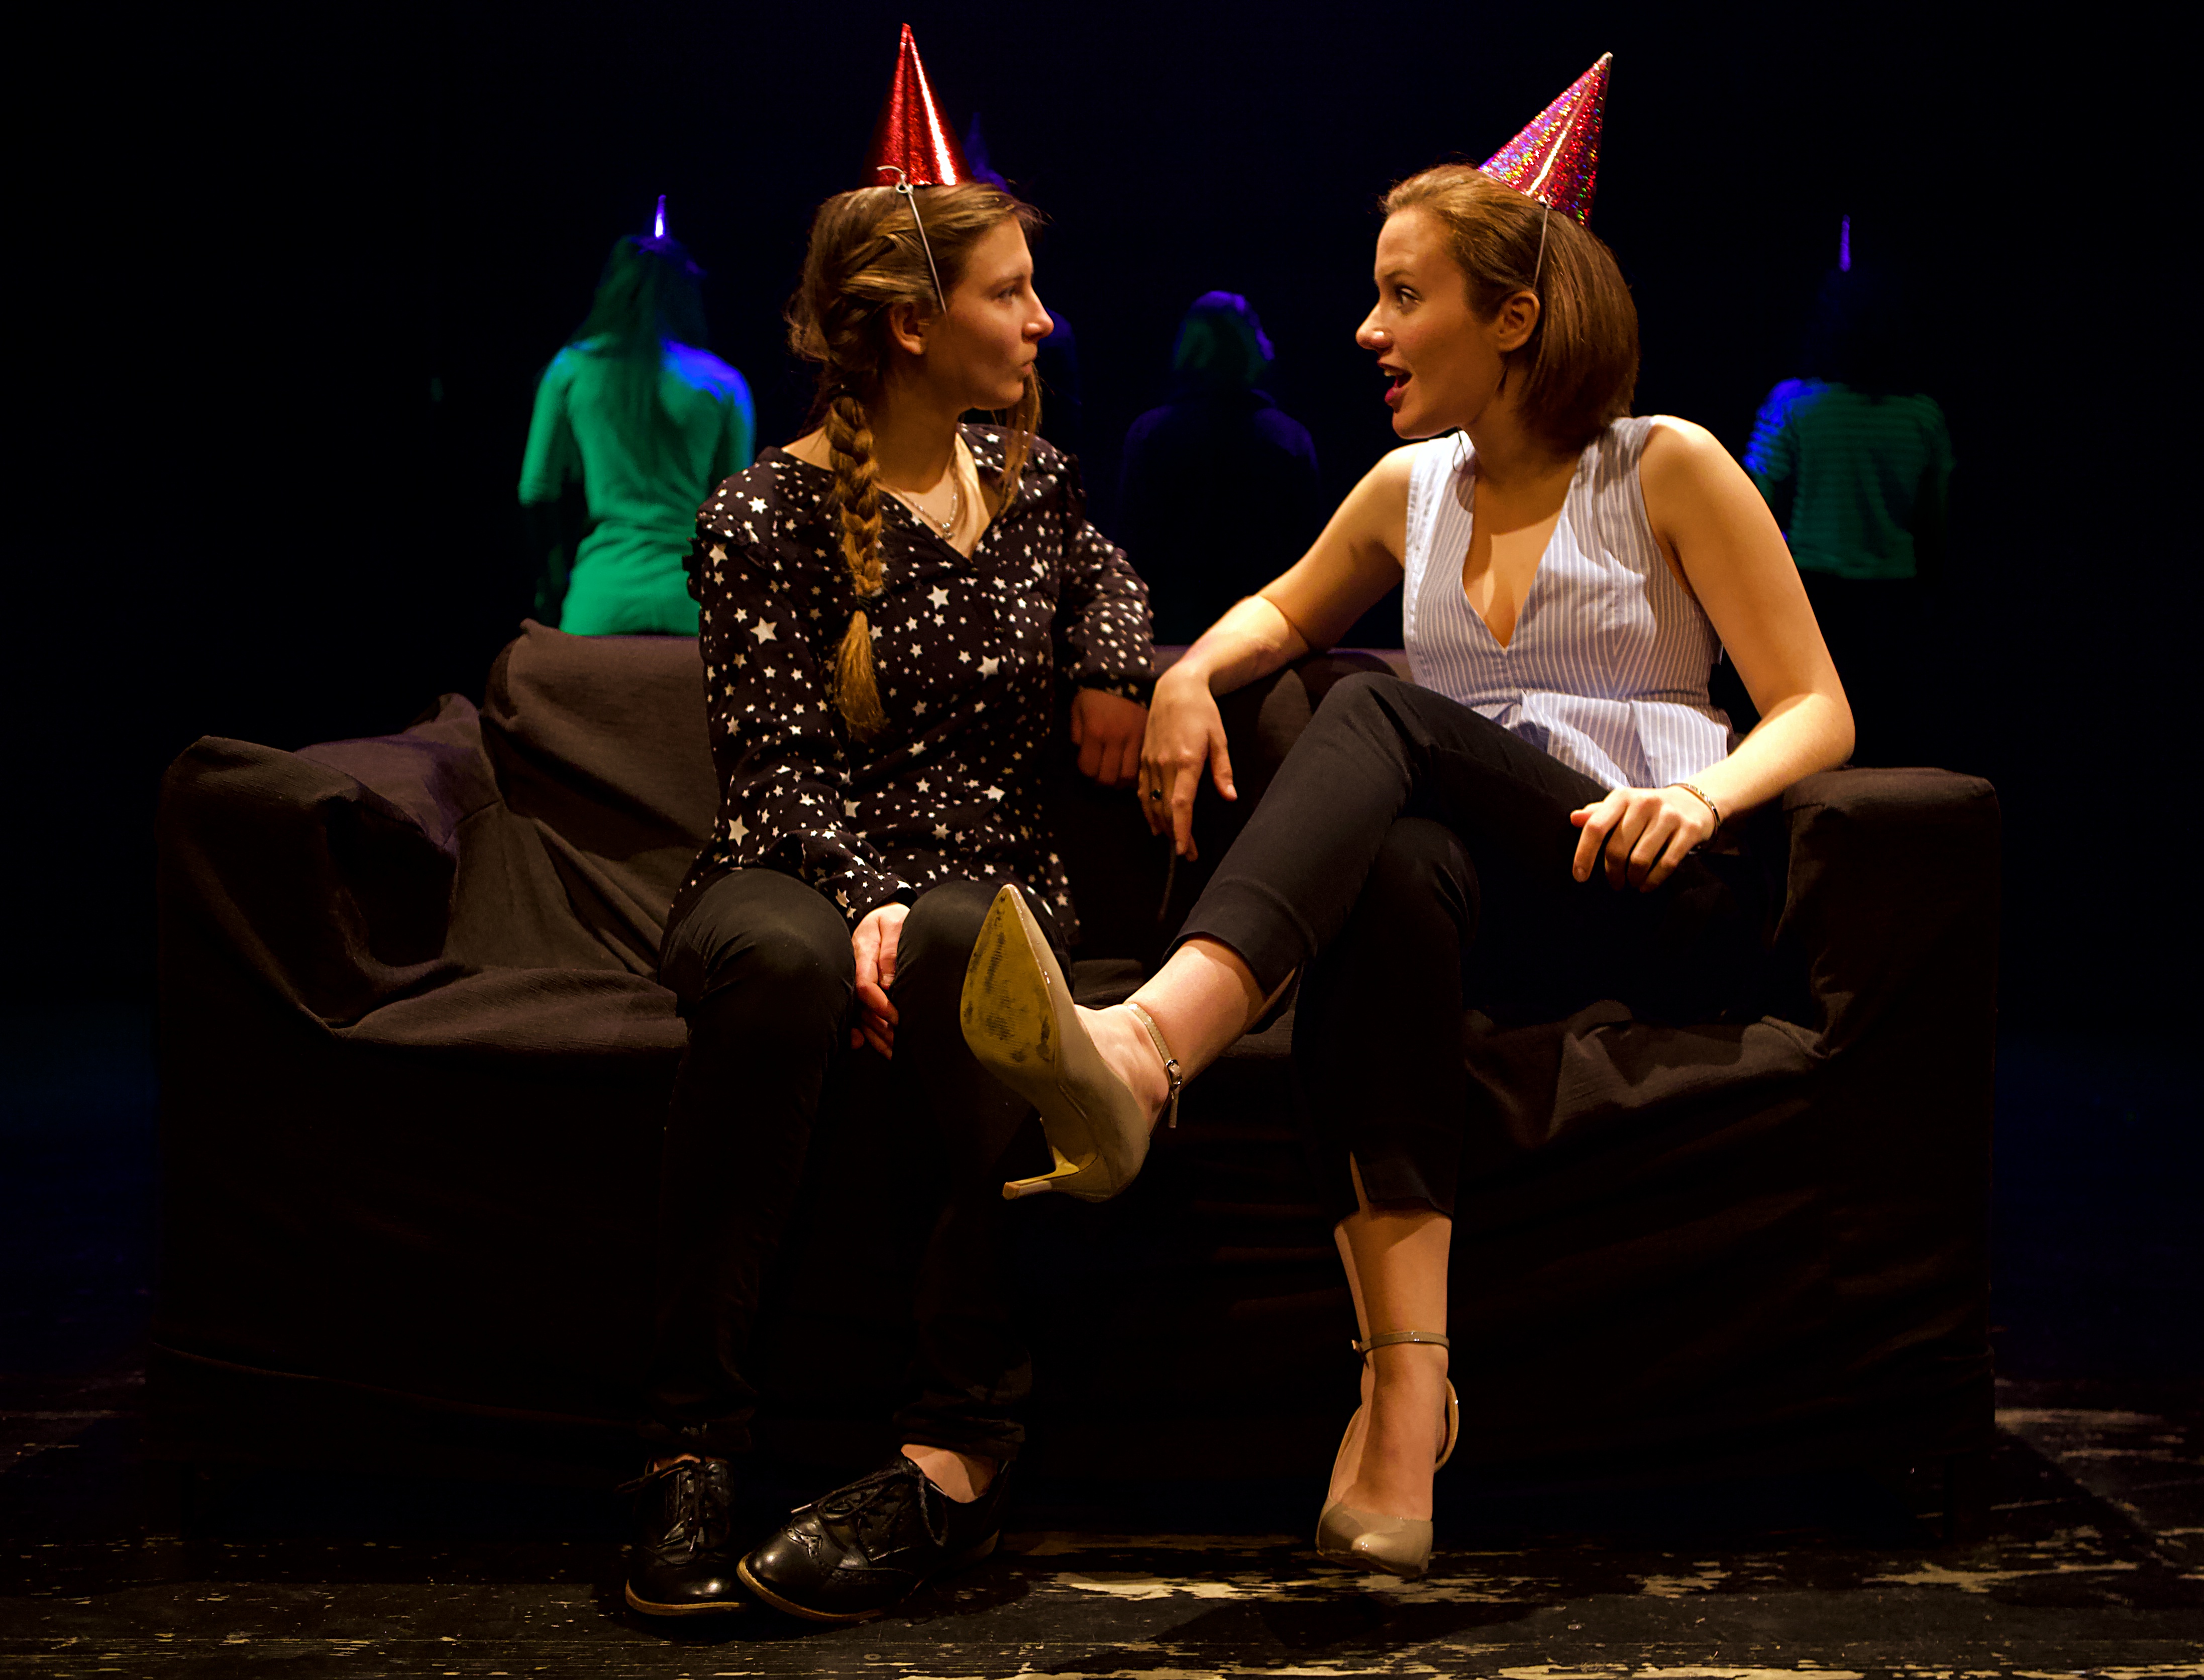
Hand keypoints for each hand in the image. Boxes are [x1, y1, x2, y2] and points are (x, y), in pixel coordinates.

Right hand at [850, 903, 909, 1055]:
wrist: (882, 917)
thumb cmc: (892, 920)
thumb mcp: (894, 924)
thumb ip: (891, 950)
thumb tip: (890, 982)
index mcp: (862, 952)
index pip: (864, 984)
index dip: (880, 1004)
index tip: (897, 1017)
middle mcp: (854, 970)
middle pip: (860, 1005)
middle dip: (879, 1027)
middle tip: (899, 1042)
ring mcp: (852, 980)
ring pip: (858, 1013)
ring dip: (873, 1034)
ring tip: (891, 1051)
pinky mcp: (856, 989)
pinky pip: (853, 1013)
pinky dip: (857, 1031)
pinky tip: (860, 1044)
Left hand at [1070, 687, 1146, 787]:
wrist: (1128, 673)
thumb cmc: (1097, 690)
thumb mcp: (1078, 706)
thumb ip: (1076, 731)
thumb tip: (1082, 751)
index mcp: (1096, 731)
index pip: (1089, 769)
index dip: (1086, 772)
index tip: (1087, 766)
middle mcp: (1117, 739)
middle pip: (1108, 778)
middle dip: (1102, 781)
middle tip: (1101, 775)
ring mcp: (1137, 739)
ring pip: (1129, 777)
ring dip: (1121, 781)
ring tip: (1117, 775)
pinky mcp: (1151, 737)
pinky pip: (1144, 765)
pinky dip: (1137, 773)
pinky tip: (1132, 769)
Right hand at [1138, 663, 1236, 859]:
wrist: (1175, 688)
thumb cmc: (1202, 712)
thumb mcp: (1219, 738)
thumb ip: (1223, 771)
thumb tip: (1230, 798)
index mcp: (1186, 760)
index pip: (1181, 805)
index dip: (1182, 830)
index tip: (1184, 850)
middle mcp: (1164, 764)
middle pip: (1166, 810)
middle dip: (1176, 835)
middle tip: (1187, 853)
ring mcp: (1150, 762)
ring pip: (1151, 804)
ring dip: (1161, 826)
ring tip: (1173, 842)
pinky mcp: (1143, 759)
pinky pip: (1142, 792)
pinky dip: (1148, 810)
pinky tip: (1155, 822)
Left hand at [1568, 785, 1716, 891]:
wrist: (1693, 803)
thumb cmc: (1647, 809)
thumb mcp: (1622, 806)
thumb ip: (1598, 814)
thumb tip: (1573, 819)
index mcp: (1622, 797)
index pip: (1595, 827)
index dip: (1584, 855)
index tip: (1579, 876)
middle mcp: (1644, 803)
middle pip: (1617, 849)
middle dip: (1612, 873)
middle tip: (1614, 883)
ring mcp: (1668, 816)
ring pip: (1640, 860)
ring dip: (1632, 879)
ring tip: (1631, 883)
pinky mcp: (1688, 830)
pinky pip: (1666, 864)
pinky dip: (1652, 881)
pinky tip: (1646, 886)